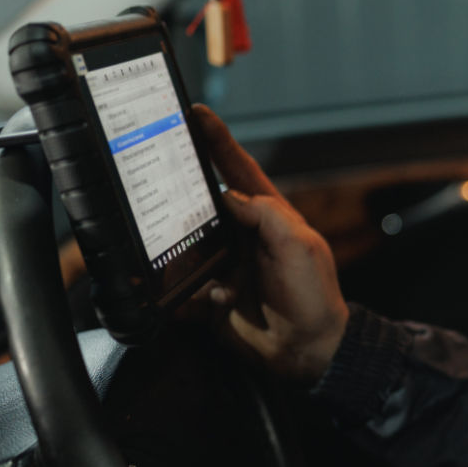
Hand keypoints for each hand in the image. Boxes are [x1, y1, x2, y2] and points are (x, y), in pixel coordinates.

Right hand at [190, 105, 348, 385]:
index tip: (194, 113)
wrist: (307, 353)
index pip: (237, 169)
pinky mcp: (208, 294)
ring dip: (174, 241)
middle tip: (153, 163)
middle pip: (201, 200)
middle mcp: (241, 235)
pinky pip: (182, 285)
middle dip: (178, 184)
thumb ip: (265, 215)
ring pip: (184, 241)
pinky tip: (199, 294)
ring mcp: (223, 263)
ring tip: (163, 236)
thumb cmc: (313, 297)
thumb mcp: (299, 247)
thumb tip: (225, 194)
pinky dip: (181, 288)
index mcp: (268, 216)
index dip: (217, 141)